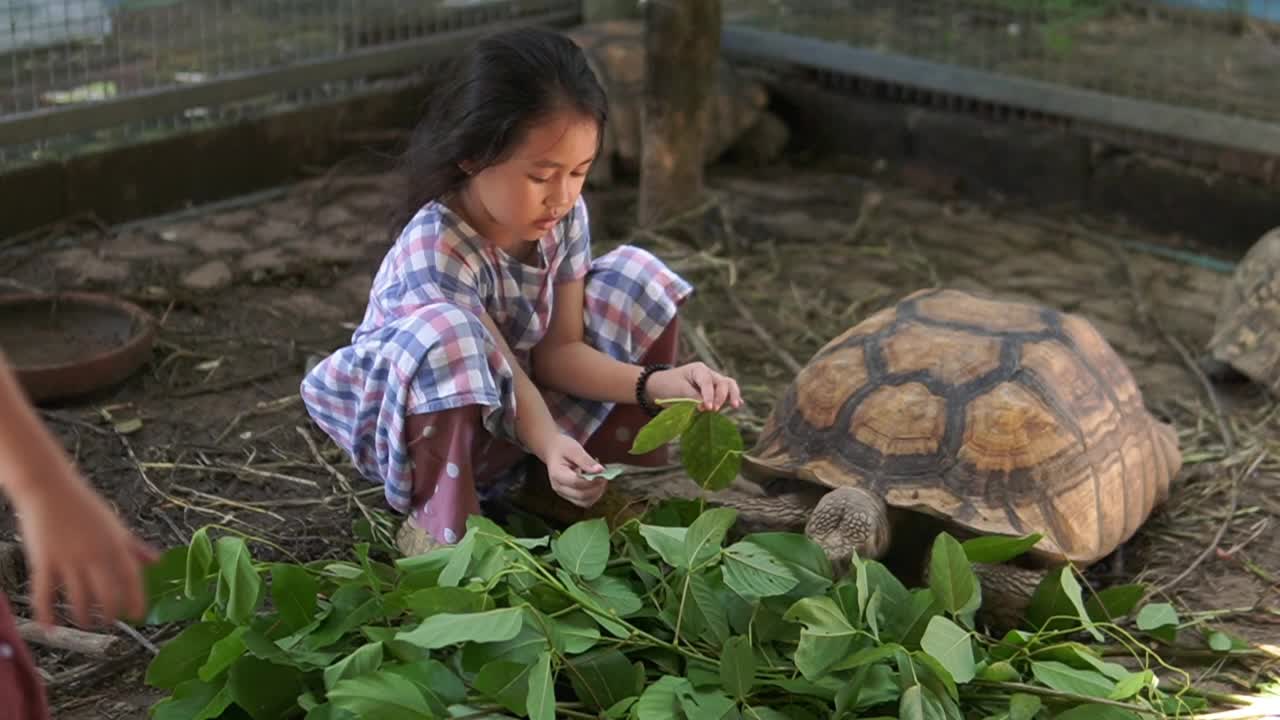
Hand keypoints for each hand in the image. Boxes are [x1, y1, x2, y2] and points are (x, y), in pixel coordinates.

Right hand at [10, 459, 157, 628]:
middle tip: (109, 623)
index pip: (132, 578)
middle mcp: (95, 555)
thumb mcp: (115, 526)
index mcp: (115, 545)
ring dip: (83, 616)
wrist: (49, 488)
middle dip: (110, 613)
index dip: (137, 599)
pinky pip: (45, 593)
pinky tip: (49, 628)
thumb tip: (157, 561)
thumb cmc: (84, 506)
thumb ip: (135, 547)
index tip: (138, 616)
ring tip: (85, 624)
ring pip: (79, 598)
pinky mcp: (44, 561)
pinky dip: (47, 613)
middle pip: (107, 593)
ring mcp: (69, 559)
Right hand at [537, 433, 606, 508]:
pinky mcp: (569, 496)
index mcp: (557, 475)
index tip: (603, 472)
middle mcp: (559, 487)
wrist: (553, 451)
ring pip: (584, 502)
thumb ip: (586, 460)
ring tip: (601, 479)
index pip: (577, 483)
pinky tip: (596, 484)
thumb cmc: (563, 448)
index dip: (592, 480)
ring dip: (597, 493)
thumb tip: (600, 470)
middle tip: (604, 476)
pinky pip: (584, 501)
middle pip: (581, 495)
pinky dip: (594, 495)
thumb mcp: (574, 449)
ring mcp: (563, 494)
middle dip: (596, 488)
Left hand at [646, 362, 742, 412]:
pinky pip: (726, 393)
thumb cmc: (668, 385)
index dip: (709, 395)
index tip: (709, 408)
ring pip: (728, 386)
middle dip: (721, 396)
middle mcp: (709, 374)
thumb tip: (708, 408)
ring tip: (735, 406)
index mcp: (698, 369)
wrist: (660, 387)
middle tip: (714, 409)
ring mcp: (713, 383)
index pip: (707, 382)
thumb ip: (693, 397)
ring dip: (732, 395)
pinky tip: (738, 404)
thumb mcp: (678, 390)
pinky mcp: (713, 392)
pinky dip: (732, 398)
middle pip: (723, 382)